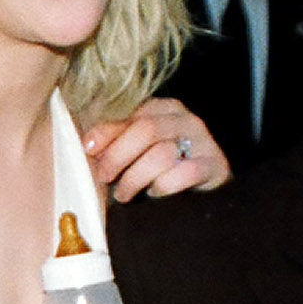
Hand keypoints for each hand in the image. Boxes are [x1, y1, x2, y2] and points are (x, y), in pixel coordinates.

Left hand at [82, 99, 229, 200]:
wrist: (205, 188)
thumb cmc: (163, 168)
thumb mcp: (139, 149)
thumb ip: (118, 141)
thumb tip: (89, 145)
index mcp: (165, 109)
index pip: (133, 114)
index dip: (107, 132)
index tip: (89, 149)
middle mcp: (186, 120)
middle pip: (146, 130)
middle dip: (118, 155)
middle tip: (104, 177)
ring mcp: (203, 141)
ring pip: (161, 154)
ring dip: (134, 178)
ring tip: (123, 194)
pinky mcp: (214, 165)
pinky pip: (183, 174)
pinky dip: (163, 187)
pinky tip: (154, 194)